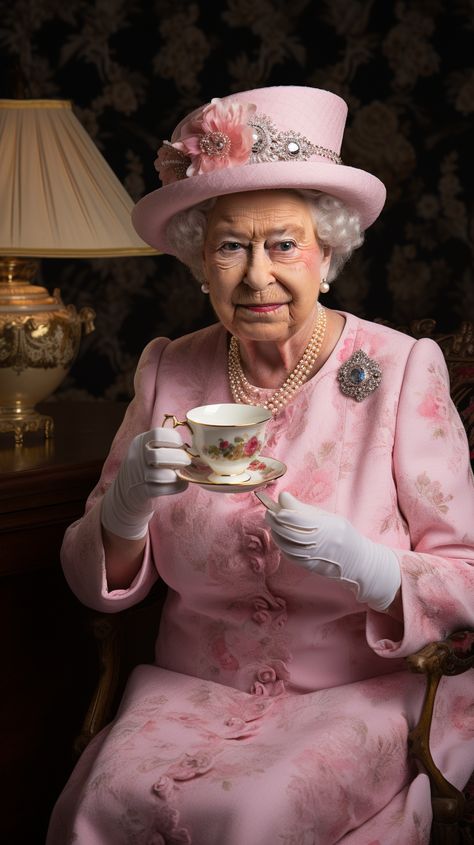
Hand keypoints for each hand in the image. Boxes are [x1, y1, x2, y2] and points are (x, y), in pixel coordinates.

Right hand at [101, 427, 191, 539]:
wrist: (125, 492)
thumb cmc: (145, 467)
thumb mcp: (149, 450)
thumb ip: (166, 445)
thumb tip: (194, 448)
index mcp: (140, 442)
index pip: (157, 434)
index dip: (174, 438)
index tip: (181, 445)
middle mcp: (137, 457)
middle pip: (159, 455)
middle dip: (179, 458)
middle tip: (187, 461)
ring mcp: (138, 476)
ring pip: (163, 475)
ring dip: (178, 475)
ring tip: (183, 474)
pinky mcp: (142, 492)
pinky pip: (164, 489)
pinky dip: (177, 487)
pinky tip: (180, 484)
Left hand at [265, 492, 400, 611]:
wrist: (358, 560)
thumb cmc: (342, 534)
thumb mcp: (328, 518)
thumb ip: (305, 509)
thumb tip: (282, 497)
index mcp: (329, 527)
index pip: (301, 520)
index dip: (285, 513)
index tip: (275, 507)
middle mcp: (323, 543)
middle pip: (292, 533)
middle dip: (276, 523)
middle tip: (268, 513)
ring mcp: (316, 557)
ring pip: (289, 547)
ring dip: (277, 535)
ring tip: (273, 525)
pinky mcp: (311, 567)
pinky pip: (292, 557)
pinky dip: (283, 547)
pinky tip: (280, 538)